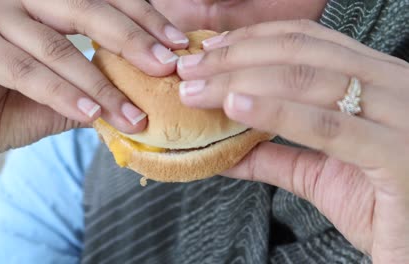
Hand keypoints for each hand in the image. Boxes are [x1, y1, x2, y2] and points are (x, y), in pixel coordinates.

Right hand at [0, 0, 186, 163]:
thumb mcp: (74, 94)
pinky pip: (26, 71)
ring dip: (101, 84)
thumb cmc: (20, 103)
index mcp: (50, 1)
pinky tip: (91, 115)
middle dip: (131, 39)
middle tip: (166, 66)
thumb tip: (157, 93)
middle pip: (85, 8)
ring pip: (58, 46)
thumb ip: (106, 86)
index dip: (145, 18)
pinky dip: (63, 95)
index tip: (178, 45)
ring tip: (132, 115)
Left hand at [177, 20, 408, 262]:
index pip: (307, 41)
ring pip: (309, 81)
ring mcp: (402, 117)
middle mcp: (395, 86)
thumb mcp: (323, 174)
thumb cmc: (384, 206)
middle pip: (300, 54)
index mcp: (379, 81)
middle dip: (235, 59)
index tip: (209, 52)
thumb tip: (224, 150)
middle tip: (189, 70)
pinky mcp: (399, 155)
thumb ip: (276, 155)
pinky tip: (236, 106)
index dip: (251, 41)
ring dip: (241, 80)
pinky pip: (329, 126)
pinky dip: (277, 112)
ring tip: (198, 89)